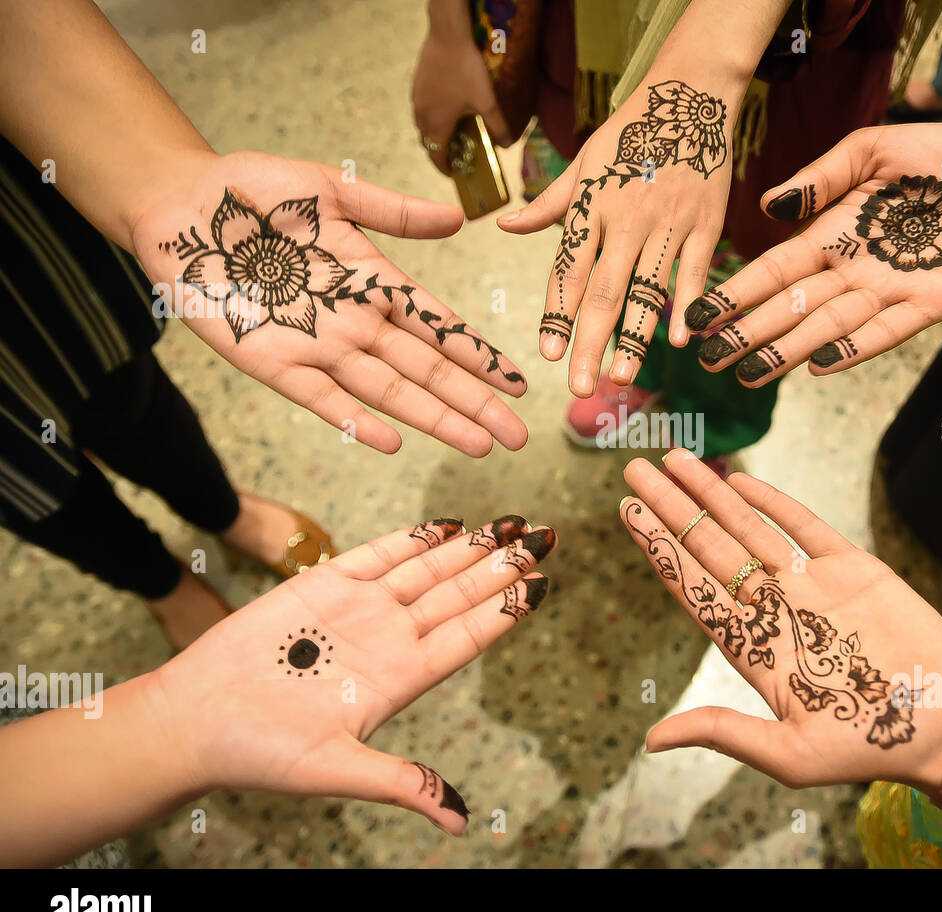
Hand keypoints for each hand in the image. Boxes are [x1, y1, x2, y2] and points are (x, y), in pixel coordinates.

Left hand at [133, 150, 527, 455]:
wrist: (180, 204)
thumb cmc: (252, 191)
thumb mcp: (332, 190)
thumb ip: (392, 211)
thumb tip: (456, 220)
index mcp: (374, 283)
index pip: (440, 328)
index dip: (479, 357)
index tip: (518, 385)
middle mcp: (354, 323)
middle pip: (426, 371)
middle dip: (473, 405)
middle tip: (516, 439)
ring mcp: (316, 346)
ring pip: (388, 391)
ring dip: (434, 419)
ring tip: (477, 447)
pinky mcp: (270, 361)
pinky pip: (321, 398)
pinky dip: (355, 420)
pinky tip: (393, 442)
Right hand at [148, 515, 555, 834]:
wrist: (193, 721)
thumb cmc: (258, 754)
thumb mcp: (336, 771)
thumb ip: (401, 784)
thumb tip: (459, 822)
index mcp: (401, 679)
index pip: (470, 636)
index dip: (509, 608)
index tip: (547, 582)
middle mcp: (389, 639)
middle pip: (461, 594)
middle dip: (505, 565)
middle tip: (551, 535)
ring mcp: (359, 610)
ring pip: (429, 569)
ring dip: (472, 546)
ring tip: (516, 522)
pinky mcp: (321, 587)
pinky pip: (378, 554)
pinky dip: (414, 538)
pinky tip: (451, 526)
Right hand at [411, 3, 510, 175]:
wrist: (447, 35)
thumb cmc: (467, 70)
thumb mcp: (488, 102)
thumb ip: (498, 126)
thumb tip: (508, 145)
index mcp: (438, 124)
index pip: (436, 156)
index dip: (445, 168)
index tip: (454, 173)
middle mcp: (422, 115)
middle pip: (427, 143)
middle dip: (440, 152)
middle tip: (457, 154)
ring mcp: (416, 99)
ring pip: (422, 125)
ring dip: (434, 133)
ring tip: (453, 132)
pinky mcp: (416, 85)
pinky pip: (421, 109)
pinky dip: (431, 117)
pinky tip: (447, 107)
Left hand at [498, 77, 736, 394]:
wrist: (690, 95)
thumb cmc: (631, 133)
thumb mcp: (584, 162)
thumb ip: (549, 204)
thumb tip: (505, 225)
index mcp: (592, 206)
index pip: (568, 270)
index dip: (558, 314)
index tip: (550, 354)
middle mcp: (626, 219)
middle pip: (602, 291)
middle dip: (589, 343)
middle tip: (580, 387)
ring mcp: (668, 222)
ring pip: (647, 288)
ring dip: (634, 337)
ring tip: (620, 376)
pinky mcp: (706, 222)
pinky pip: (695, 269)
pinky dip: (688, 303)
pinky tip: (681, 340)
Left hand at [618, 450, 941, 790]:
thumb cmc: (870, 749)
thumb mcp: (789, 754)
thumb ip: (722, 732)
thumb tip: (651, 740)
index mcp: (754, 650)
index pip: (693, 588)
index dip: (659, 550)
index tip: (628, 513)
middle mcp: (775, 611)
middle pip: (708, 548)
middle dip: (670, 508)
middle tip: (633, 469)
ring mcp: (813, 587)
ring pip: (748, 529)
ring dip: (710, 494)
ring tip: (673, 459)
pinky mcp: (856, 569)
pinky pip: (805, 526)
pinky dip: (771, 502)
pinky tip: (737, 479)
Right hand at [683, 118, 941, 385]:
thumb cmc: (935, 155)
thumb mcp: (870, 150)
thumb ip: (822, 176)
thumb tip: (768, 206)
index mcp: (832, 234)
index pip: (775, 271)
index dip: (738, 293)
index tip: (700, 315)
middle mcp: (852, 270)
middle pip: (792, 308)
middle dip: (750, 334)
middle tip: (710, 360)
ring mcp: (888, 292)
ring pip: (828, 328)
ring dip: (788, 352)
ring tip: (750, 374)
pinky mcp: (928, 305)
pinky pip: (884, 333)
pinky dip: (853, 349)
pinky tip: (820, 365)